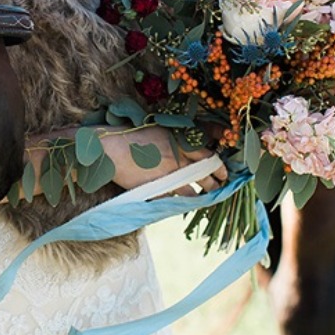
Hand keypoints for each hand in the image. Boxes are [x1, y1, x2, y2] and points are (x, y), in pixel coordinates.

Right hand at [98, 127, 226, 194]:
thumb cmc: (132, 135)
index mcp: (181, 142)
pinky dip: (182, 201)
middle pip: (206, 175)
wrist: (111, 148)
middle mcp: (179, 160)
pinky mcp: (158, 190)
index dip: (220, 167)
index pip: (210, 157)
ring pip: (194, 190)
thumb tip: (189, 148)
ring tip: (206, 196)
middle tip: (218, 186)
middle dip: (215, 183)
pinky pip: (176, 199)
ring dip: (202, 194)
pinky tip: (185, 203)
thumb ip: (177, 140)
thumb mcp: (161, 131)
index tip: (223, 172)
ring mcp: (170, 176)